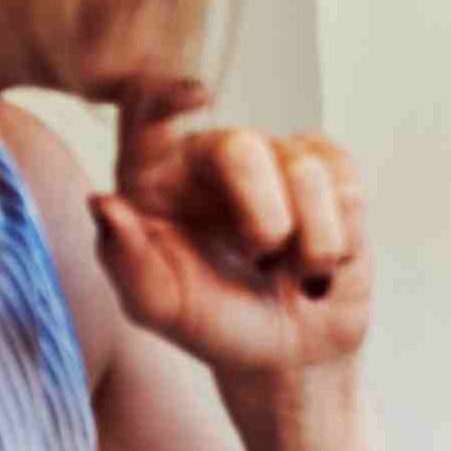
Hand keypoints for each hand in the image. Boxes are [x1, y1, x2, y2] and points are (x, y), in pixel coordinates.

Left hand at [91, 78, 372, 381]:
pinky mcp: (331, 173)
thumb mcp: (159, 306)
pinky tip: (324, 259)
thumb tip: (103, 202)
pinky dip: (341, 235)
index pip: (146, 112)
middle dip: (261, 216)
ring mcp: (276, 159)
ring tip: (292, 270)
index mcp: (156, 178)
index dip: (167, 97)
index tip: (196, 97)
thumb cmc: (214, 324)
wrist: (288, 354)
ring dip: (308, 241)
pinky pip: (347, 185)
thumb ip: (125, 259)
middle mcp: (213, 158)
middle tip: (262, 258)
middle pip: (240, 146)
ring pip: (305, 171)